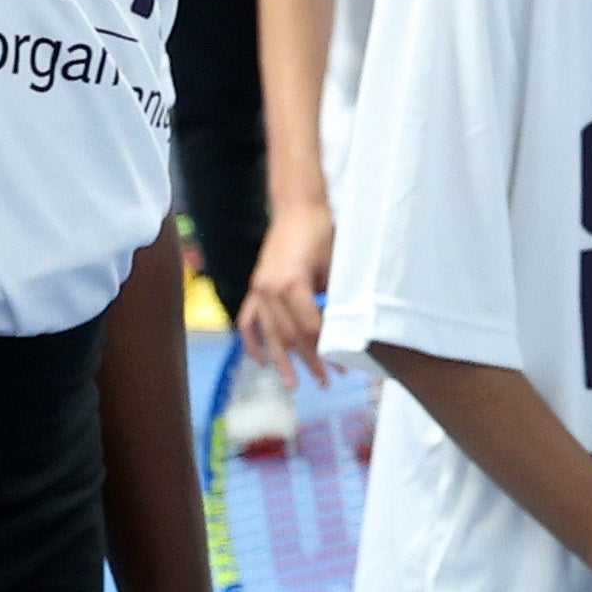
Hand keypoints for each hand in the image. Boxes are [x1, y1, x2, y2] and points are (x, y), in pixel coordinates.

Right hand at [240, 210, 331, 374]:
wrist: (297, 207)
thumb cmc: (321, 232)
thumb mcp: (334, 266)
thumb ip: (333, 300)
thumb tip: (342, 331)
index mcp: (291, 284)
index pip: (309, 328)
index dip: (325, 349)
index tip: (340, 365)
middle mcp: (269, 290)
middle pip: (290, 336)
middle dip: (308, 361)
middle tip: (325, 381)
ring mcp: (259, 289)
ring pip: (270, 334)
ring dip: (282, 361)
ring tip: (292, 383)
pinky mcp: (255, 287)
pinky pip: (249, 320)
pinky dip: (253, 342)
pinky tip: (262, 361)